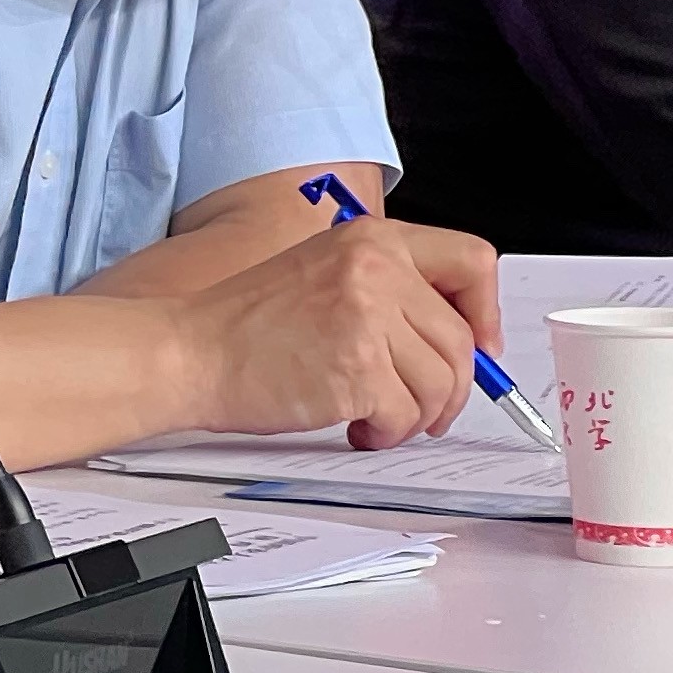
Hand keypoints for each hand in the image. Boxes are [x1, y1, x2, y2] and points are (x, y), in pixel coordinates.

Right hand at [172, 218, 502, 449]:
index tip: (478, 345)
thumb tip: (456, 339)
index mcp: (370, 239)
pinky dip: (387, 433)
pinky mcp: (358, 371)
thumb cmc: (243, 324)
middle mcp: (375, 270)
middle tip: (424, 407)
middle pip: (460, 340)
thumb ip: (387, 290)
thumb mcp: (322, 275)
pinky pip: (407, 415)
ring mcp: (368, 319)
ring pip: (441, 383)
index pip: (472, 261)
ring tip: (377, 418)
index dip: (485, 311)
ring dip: (417, 415)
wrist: (187, 353)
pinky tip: (355, 427)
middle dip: (451, 387)